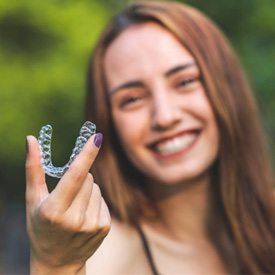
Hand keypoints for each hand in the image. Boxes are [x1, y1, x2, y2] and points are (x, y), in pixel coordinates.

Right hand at [25, 134, 110, 274]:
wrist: (57, 261)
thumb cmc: (40, 226)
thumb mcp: (33, 200)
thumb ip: (33, 168)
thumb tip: (31, 139)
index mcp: (54, 210)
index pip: (75, 176)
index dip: (87, 154)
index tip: (97, 137)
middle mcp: (75, 219)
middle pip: (88, 178)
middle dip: (79, 178)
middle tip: (67, 195)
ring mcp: (92, 225)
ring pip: (96, 188)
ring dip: (87, 190)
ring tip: (74, 208)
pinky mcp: (104, 227)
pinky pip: (103, 200)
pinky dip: (94, 202)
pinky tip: (84, 215)